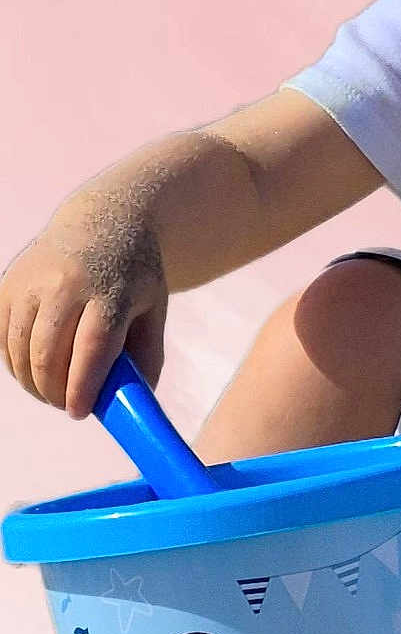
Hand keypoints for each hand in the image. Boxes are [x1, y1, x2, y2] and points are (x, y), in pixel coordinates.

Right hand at [1, 215, 167, 419]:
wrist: (102, 221)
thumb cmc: (132, 274)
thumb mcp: (153, 307)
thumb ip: (146, 355)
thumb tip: (134, 404)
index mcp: (112, 291)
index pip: (92, 347)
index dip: (83, 385)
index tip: (79, 412)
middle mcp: (67, 285)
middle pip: (49, 355)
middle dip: (55, 392)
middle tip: (69, 405)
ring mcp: (32, 284)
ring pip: (20, 352)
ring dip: (34, 383)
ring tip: (55, 390)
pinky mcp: (8, 287)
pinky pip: (3, 341)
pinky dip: (17, 364)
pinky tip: (37, 367)